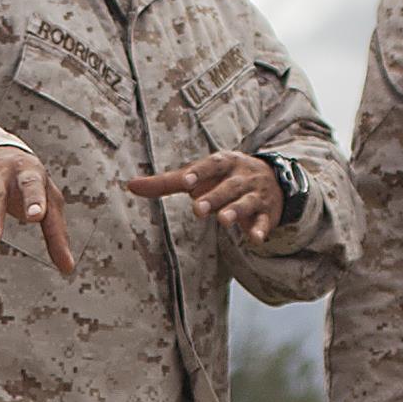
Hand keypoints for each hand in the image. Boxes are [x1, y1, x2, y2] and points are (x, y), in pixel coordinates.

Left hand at [125, 150, 289, 245]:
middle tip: (197, 209)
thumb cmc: (223, 178)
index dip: (199, 172)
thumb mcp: (199, 176)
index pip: (210, 166)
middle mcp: (241, 177)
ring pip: (246, 203)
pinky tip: (256, 238)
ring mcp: (255, 195)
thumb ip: (168, 182)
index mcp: (223, 163)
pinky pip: (264, 221)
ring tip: (224, 221)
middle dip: (214, 197)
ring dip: (235, 211)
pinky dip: (261, 228)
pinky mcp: (267, 213)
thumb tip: (130, 185)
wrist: (272, 181)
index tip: (186, 181)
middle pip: (228, 187)